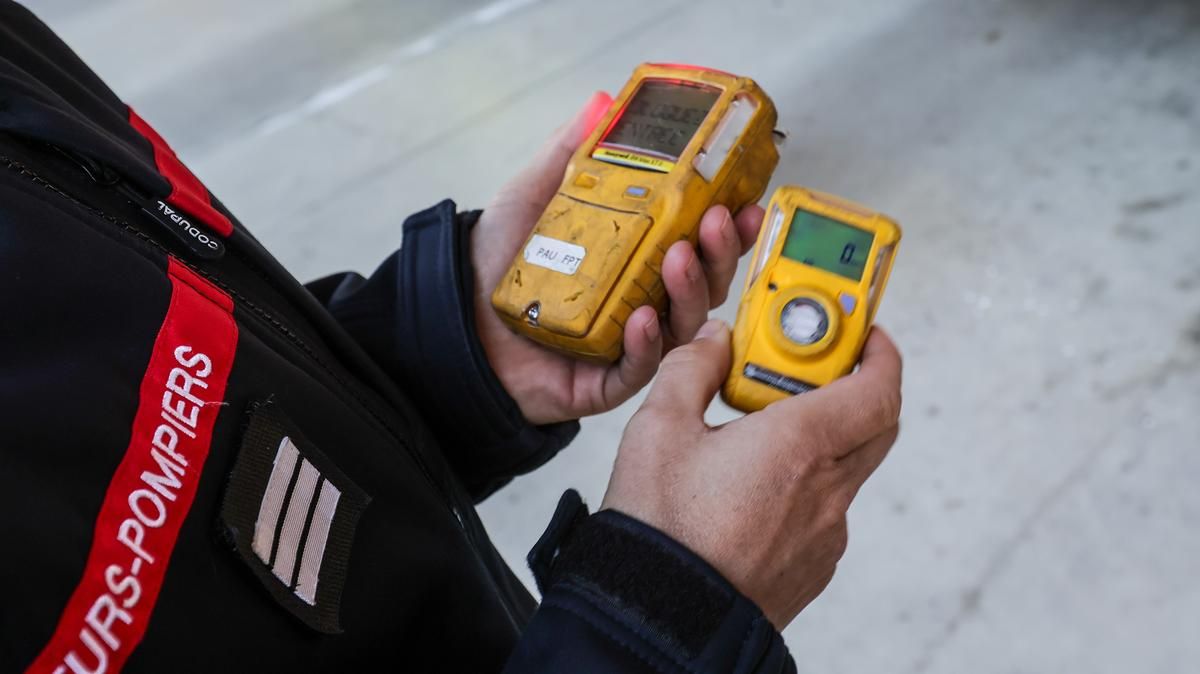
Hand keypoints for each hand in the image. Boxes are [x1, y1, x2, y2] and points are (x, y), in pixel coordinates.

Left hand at [471, 93, 765, 424]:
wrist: (452, 321)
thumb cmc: (496, 265)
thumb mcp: (533, 196)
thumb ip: (570, 153)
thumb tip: (601, 101)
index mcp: (638, 259)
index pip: (698, 242)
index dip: (728, 224)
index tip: (745, 199)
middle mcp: (642, 300)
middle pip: (705, 282)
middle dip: (720, 252)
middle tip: (717, 221)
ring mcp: (628, 343)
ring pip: (683, 324)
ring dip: (691, 290)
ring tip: (678, 258)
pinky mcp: (604, 382)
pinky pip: (639, 368)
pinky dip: (648, 344)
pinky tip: (645, 318)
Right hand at [601, 321, 902, 627]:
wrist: (658, 616)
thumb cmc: (660, 528)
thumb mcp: (659, 427)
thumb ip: (691, 369)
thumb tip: (713, 341)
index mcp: (799, 446)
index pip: (878, 389)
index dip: (880, 354)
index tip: (865, 334)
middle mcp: (826, 491)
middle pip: (875, 426)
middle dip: (857, 389)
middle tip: (813, 372)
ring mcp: (825, 535)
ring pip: (845, 472)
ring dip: (823, 442)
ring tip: (762, 435)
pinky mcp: (812, 567)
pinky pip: (824, 513)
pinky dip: (804, 486)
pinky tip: (752, 489)